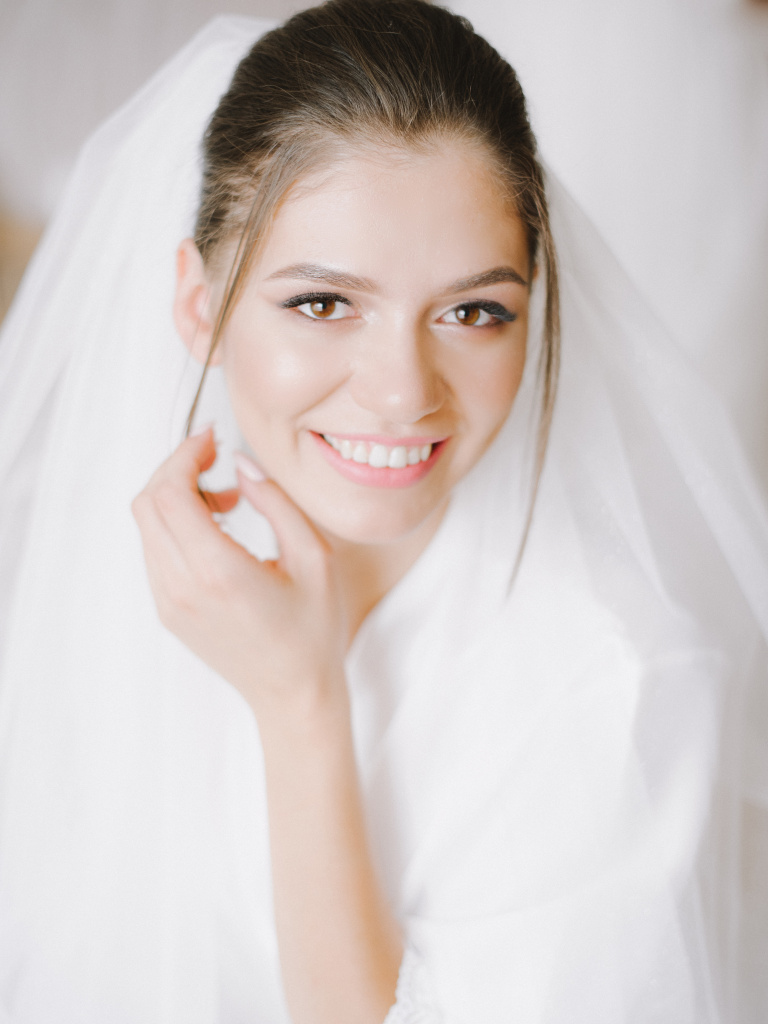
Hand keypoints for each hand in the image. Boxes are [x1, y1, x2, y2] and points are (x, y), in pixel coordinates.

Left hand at [131, 428, 347, 719]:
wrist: (293, 695)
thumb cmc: (313, 631)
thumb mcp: (314, 558)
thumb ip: (276, 502)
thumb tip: (241, 465)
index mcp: (218, 572)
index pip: (170, 493)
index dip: (185, 455)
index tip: (212, 440)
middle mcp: (182, 587)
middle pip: (147, 503)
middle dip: (176, 469)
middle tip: (216, 461)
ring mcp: (168, 601)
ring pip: (146, 525)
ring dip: (176, 498)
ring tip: (226, 501)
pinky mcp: (167, 610)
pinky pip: (155, 551)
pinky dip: (175, 526)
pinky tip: (216, 530)